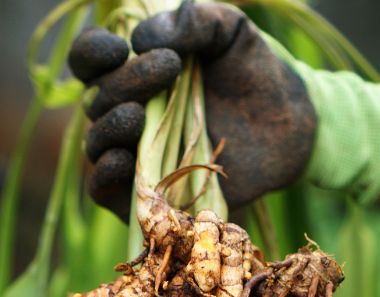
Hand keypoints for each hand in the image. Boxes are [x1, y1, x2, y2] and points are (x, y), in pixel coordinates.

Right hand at [68, 2, 316, 219]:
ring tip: (140, 116)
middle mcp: (125, 111)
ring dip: (110, 127)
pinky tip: (124, 159)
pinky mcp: (145, 193)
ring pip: (96, 143)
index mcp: (133, 71)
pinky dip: (105, 175)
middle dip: (125, 82)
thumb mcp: (231, 33)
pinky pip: (102, 190)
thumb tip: (141, 38)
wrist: (290, 128)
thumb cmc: (255, 75)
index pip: (89, 61)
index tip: (120, 49)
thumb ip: (195, 20)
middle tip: (169, 69)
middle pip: (96, 98)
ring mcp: (134, 154)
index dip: (93, 53)